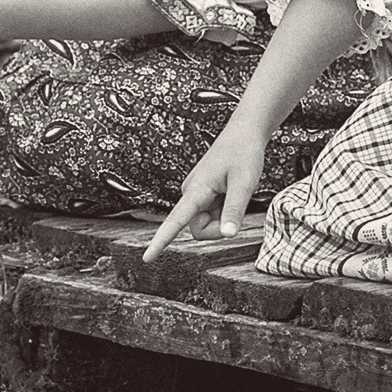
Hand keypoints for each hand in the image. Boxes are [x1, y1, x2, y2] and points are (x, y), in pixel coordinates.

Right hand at [144, 121, 270, 262]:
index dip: (161, 241)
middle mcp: (191, 194)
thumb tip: (227, 235)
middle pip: (199, 230)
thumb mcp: (244, 183)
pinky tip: (231, 192)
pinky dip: (223, 211)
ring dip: (222, 218)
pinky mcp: (202, 194)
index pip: (175, 221)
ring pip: (206, 223)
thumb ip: (234, 210)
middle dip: (218, 228)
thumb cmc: (243, 154)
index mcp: (196, 190)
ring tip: (234, 193)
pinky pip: (211, 214)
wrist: (243, 133)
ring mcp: (196, 194)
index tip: (147, 258)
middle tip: (238, 208)